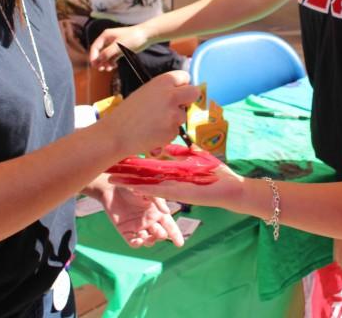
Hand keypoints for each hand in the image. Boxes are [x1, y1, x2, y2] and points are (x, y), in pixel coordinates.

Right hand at [89, 25, 148, 70]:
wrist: (146, 35)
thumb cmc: (132, 37)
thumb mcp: (119, 45)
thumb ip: (108, 52)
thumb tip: (99, 59)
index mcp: (106, 36)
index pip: (95, 47)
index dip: (93, 56)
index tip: (94, 65)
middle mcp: (108, 40)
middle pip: (99, 52)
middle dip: (99, 61)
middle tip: (100, 69)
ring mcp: (114, 45)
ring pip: (106, 56)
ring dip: (105, 63)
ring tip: (109, 69)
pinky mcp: (120, 49)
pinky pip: (112, 57)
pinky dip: (111, 62)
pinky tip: (114, 66)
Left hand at [95, 176, 184, 247]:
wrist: (111, 187)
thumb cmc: (131, 185)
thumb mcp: (146, 190)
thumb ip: (157, 200)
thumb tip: (167, 212)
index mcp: (157, 212)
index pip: (169, 225)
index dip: (175, 235)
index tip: (180, 244)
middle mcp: (149, 221)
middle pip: (160, 234)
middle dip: (161, 236)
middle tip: (159, 233)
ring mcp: (137, 227)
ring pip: (148, 241)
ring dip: (150, 241)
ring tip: (147, 237)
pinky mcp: (125, 231)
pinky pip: (133, 242)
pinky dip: (137, 244)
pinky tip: (138, 241)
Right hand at [104, 70, 199, 153]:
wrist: (116, 134)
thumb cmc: (127, 113)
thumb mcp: (145, 92)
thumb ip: (164, 91)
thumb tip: (180, 94)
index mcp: (163, 81)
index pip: (185, 77)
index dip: (181, 85)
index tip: (178, 91)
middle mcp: (172, 95)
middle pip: (194, 93)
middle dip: (188, 99)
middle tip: (178, 105)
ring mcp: (174, 114)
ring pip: (183, 115)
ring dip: (173, 120)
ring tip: (153, 123)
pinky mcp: (173, 131)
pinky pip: (175, 131)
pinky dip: (167, 133)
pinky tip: (152, 133)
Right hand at [112, 163, 245, 211]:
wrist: (233, 190)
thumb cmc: (217, 175)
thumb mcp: (197, 158)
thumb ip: (182, 153)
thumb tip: (169, 145)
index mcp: (173, 176)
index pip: (149, 170)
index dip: (133, 166)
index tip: (117, 161)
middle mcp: (171, 185)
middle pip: (144, 179)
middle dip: (126, 176)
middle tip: (108, 171)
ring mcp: (176, 191)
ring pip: (149, 187)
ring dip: (132, 184)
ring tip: (114, 179)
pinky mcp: (183, 195)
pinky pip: (163, 191)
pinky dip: (149, 189)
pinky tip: (135, 186)